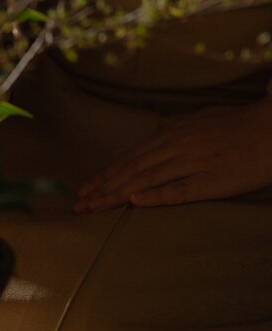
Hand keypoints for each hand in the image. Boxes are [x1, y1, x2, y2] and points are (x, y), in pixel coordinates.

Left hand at [74, 97, 271, 212]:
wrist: (267, 129)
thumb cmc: (233, 125)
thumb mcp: (196, 123)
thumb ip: (173, 133)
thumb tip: (156, 141)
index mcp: (170, 134)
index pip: (129, 158)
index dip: (105, 174)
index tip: (84, 189)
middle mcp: (174, 147)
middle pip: (131, 169)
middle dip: (102, 187)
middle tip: (78, 205)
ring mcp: (191, 163)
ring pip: (146, 179)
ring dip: (117, 194)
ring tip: (95, 207)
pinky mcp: (211, 181)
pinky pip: (179, 190)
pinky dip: (155, 195)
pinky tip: (135, 201)